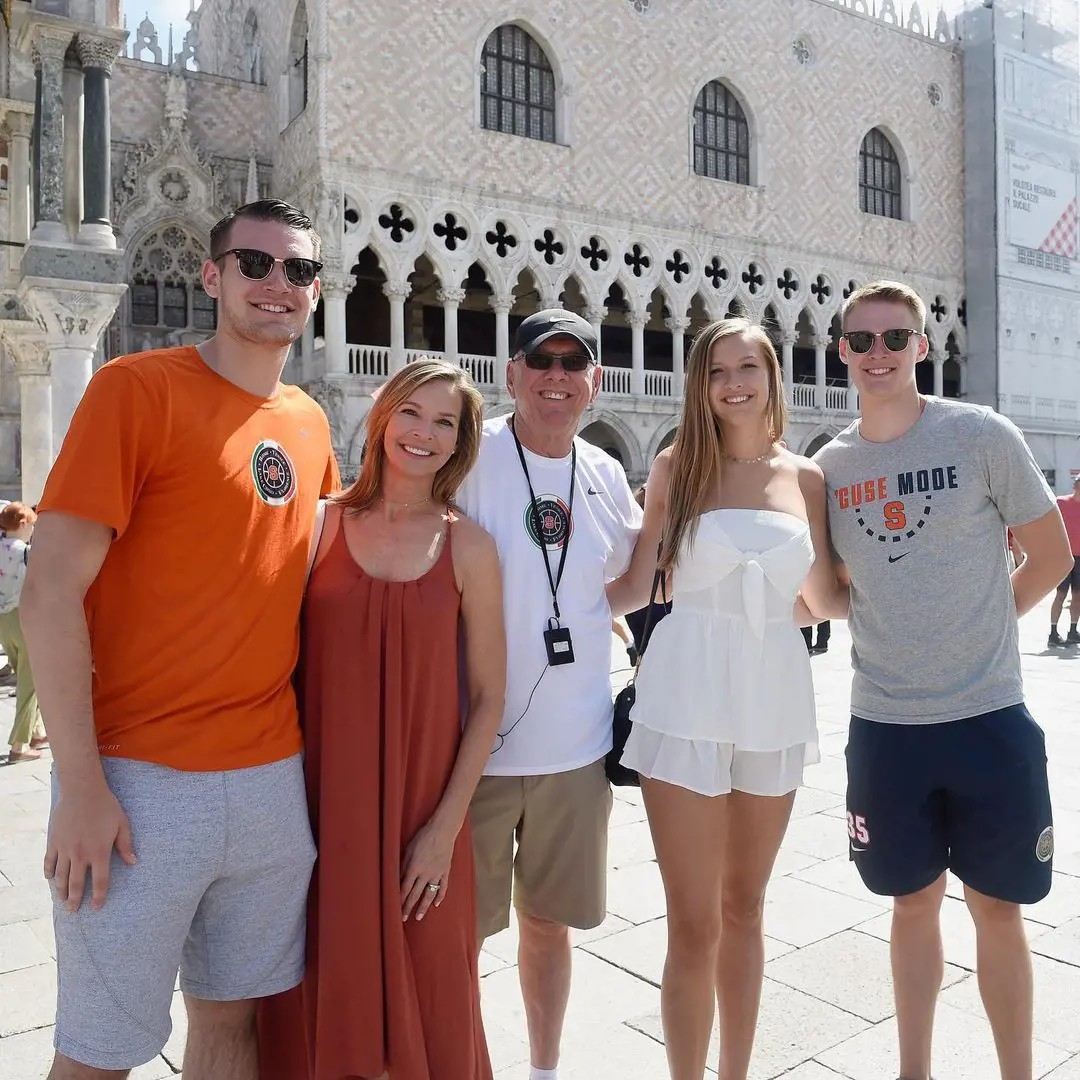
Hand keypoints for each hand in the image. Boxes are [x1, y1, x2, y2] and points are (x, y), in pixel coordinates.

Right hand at [44, 782, 135, 911]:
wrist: (82, 791)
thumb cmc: (106, 806)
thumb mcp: (122, 824)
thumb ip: (126, 845)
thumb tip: (133, 862)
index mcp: (99, 852)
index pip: (99, 881)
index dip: (98, 896)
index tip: (96, 907)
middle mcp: (80, 854)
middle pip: (76, 884)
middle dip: (75, 899)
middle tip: (74, 911)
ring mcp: (65, 849)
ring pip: (61, 876)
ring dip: (61, 890)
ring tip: (62, 900)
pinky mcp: (54, 841)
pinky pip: (49, 861)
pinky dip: (49, 872)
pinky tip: (50, 879)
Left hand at [400, 818, 456, 921]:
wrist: (442, 830)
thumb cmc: (423, 837)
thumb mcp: (408, 850)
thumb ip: (403, 865)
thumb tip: (398, 878)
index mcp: (414, 868)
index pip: (405, 888)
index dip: (399, 900)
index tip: (395, 910)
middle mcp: (425, 874)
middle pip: (415, 894)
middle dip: (408, 907)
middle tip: (404, 919)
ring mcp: (437, 874)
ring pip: (429, 894)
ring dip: (423, 907)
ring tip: (419, 917)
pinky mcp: (445, 871)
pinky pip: (443, 887)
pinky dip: (440, 896)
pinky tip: (436, 904)